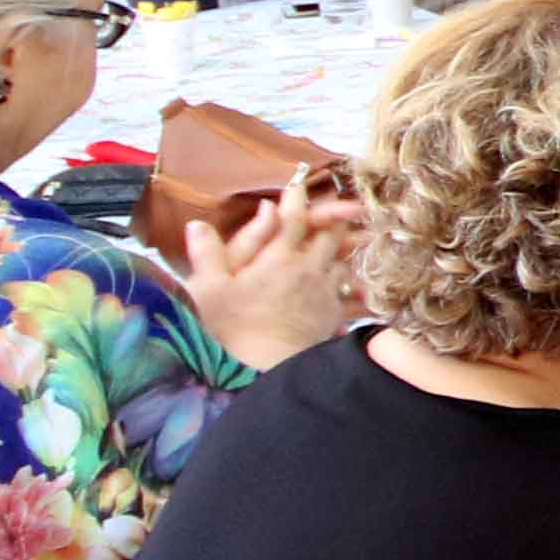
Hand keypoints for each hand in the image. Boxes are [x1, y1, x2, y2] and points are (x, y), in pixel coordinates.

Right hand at [175, 178, 366, 369]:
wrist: (265, 373)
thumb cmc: (231, 331)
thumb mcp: (208, 290)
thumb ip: (207, 253)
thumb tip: (198, 223)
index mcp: (278, 257)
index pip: (293, 218)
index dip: (296, 199)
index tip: (297, 186)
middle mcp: (307, 269)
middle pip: (330, 234)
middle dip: (333, 217)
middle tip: (343, 206)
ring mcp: (324, 293)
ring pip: (344, 260)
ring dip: (347, 248)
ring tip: (357, 237)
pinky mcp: (333, 317)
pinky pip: (351, 293)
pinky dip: (355, 285)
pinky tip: (361, 287)